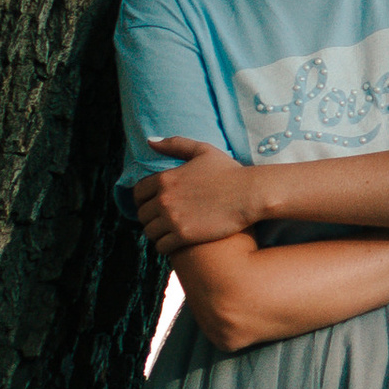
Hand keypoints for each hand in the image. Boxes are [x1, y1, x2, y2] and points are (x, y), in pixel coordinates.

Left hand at [132, 136, 261, 252]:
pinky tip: (176, 243)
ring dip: (157, 233)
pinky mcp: (184, 235)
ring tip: (169, 233)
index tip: (154, 205)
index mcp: (165, 178)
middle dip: (151, 218)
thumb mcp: (202, 151)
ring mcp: (173, 218)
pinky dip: (166, 246)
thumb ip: (174, 145)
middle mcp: (164, 198)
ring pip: (150, 232)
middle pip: (142, 215)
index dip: (144, 200)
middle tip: (164, 221)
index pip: (138, 193)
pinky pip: (161, 246)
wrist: (250, 194)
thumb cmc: (229, 172)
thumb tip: (149, 141)